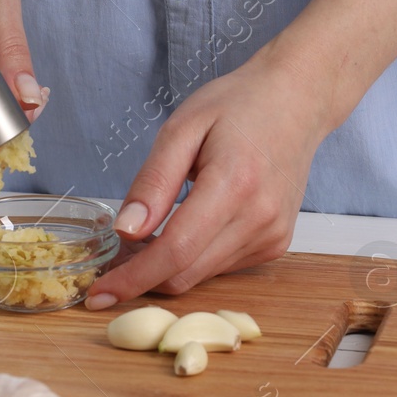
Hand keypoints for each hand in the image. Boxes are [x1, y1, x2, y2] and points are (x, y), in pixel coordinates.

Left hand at [83, 0, 396, 306]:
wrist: (297, 101)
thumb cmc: (238, 105)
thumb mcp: (182, 127)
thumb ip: (153, 182)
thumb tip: (125, 231)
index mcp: (234, 185)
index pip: (175, 251)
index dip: (133, 278)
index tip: (98, 295)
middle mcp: (259, 219)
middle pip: (186, 273)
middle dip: (143, 276)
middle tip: (113, 256)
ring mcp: (272, 235)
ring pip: (202, 276)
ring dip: (168, 267)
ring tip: (152, 231)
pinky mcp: (276, 243)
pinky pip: (222, 266)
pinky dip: (195, 257)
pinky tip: (189, 226)